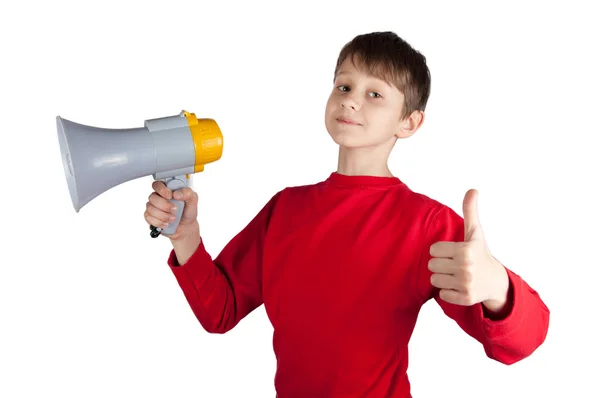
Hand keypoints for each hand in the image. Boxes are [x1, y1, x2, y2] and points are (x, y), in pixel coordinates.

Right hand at [144, 181, 199, 240]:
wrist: (186, 226)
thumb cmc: (187, 211)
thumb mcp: (193, 200)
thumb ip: (187, 193)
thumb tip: (177, 194)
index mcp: (167, 189)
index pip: (158, 184)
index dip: (162, 190)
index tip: (170, 196)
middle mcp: (158, 197)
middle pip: (152, 197)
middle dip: (164, 205)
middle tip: (175, 210)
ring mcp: (153, 207)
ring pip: (150, 208)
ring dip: (163, 215)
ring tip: (173, 218)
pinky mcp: (150, 217)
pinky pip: (149, 218)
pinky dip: (159, 222)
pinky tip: (166, 223)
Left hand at [428, 189, 509, 311]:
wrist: (496, 282)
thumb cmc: (481, 253)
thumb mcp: (476, 233)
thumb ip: (470, 211)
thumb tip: (473, 189)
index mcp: (466, 250)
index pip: (433, 250)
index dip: (441, 251)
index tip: (453, 252)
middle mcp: (466, 267)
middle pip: (432, 265)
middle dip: (441, 264)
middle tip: (454, 264)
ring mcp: (465, 284)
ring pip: (434, 280)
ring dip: (443, 278)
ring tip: (456, 275)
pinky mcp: (464, 298)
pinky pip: (441, 294)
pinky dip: (448, 291)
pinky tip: (459, 286)